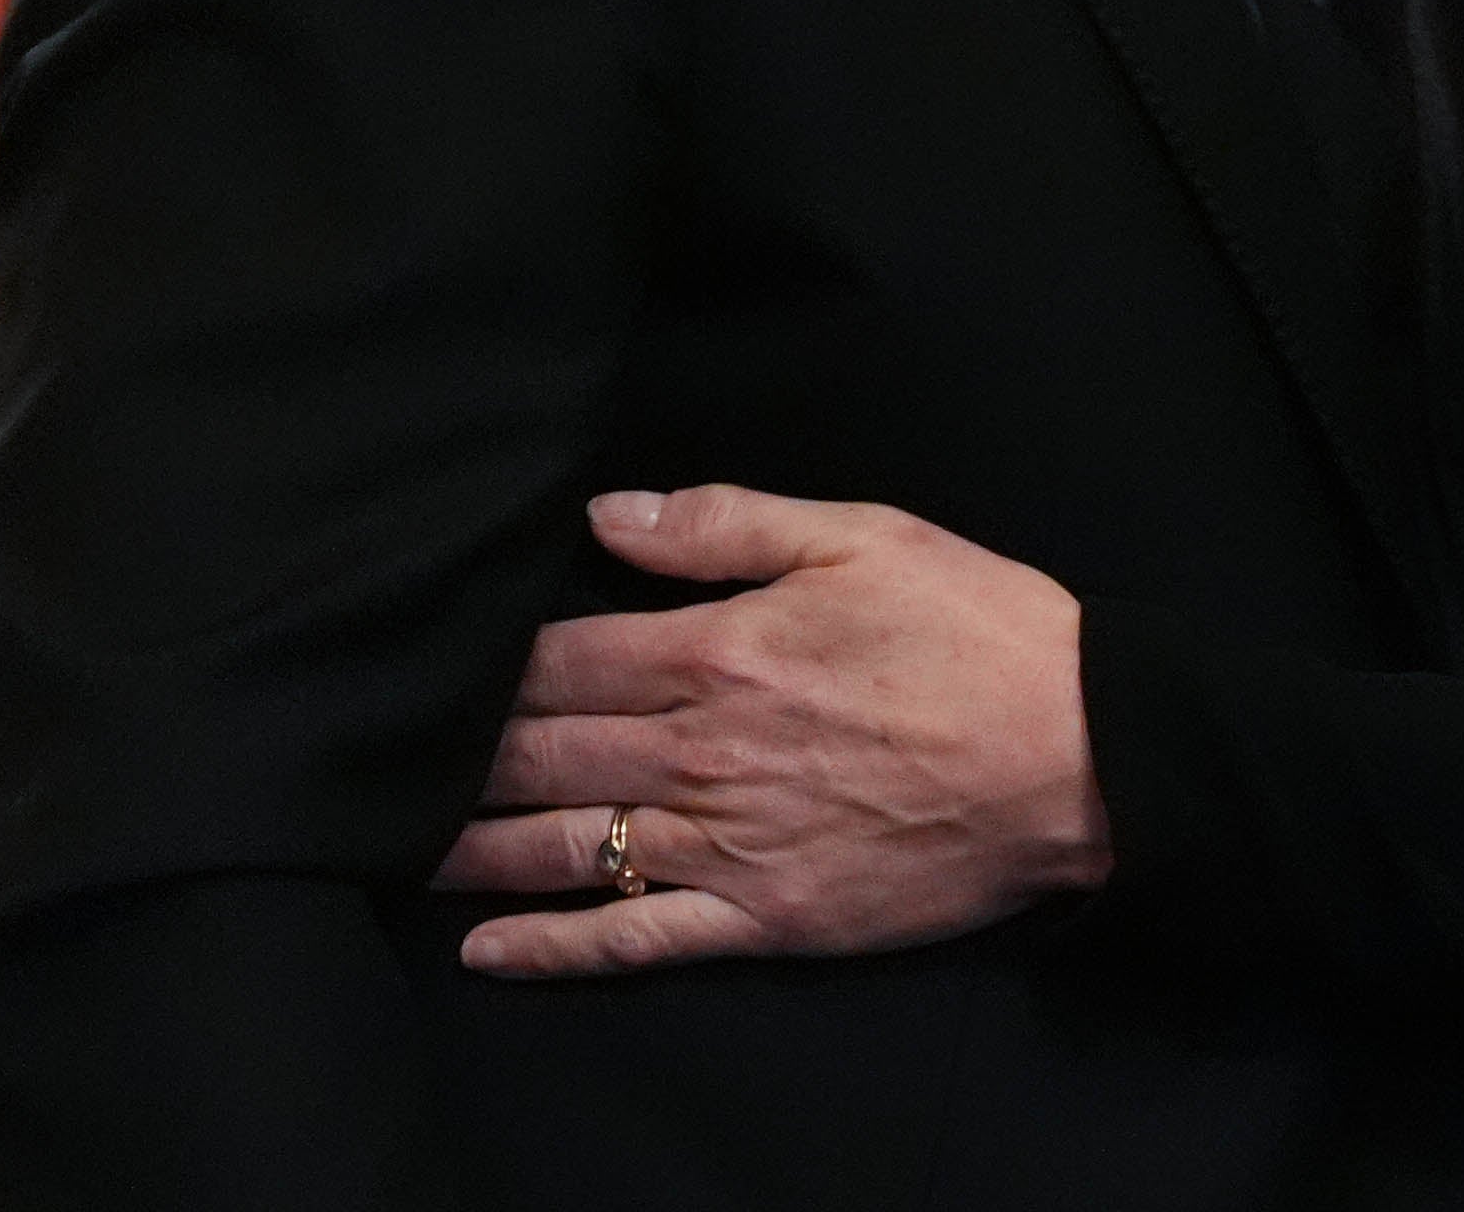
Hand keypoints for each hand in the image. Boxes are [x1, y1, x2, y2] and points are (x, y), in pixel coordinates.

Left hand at [431, 485, 1112, 977]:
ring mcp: (729, 844)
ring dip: (473, 849)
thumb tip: (610, 514)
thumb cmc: (980, 631)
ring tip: (399, 846)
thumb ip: (729, 524)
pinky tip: (488, 949)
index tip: (430, 662)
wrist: (1082, 755)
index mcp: (721, 651)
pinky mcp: (764, 917)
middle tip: (380, 760)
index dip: (488, 663)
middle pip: (542, 755)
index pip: (562, 657)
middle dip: (456, 756)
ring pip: (565, 850)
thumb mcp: (865, 536)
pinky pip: (635, 940)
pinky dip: (554, 948)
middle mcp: (704, 753)